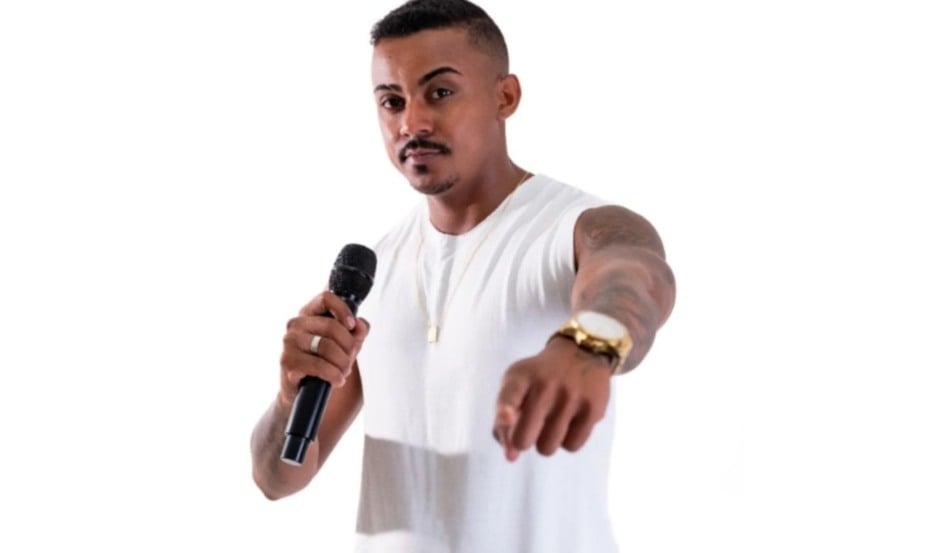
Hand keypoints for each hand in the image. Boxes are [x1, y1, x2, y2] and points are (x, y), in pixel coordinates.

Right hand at [278, 292, 369, 407]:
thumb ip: (356, 332)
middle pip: (332, 326)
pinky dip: (334, 375)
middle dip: (349, 346)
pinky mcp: (288, 362)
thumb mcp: (344, 345)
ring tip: (343, 371)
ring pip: (328, 347)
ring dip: (343, 363)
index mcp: (308, 314)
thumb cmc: (322, 363)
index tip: (352, 326)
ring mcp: (289, 343)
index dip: (343, 310)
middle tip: (350, 359)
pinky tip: (337, 380)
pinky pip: (320, 366)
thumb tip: (361, 326)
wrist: (303, 392)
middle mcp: (295, 325)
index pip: (326, 298)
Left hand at [493, 337, 612, 460]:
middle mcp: (545, 385)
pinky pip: (571, 446)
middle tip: (531, 426)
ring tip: (552, 420)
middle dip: (523, 440)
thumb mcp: (516, 384)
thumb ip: (503, 420)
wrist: (581, 353)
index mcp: (521, 377)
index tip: (506, 417)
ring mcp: (571, 397)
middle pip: (523, 439)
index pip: (510, 397)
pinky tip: (569, 421)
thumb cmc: (539, 378)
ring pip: (547, 448)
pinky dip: (567, 440)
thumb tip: (511, 456)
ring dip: (546, 441)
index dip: (505, 411)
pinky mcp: (592, 409)